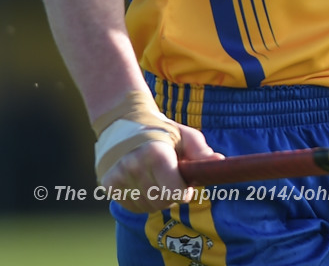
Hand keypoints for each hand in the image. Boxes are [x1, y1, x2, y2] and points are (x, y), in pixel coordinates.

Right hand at [100, 123, 221, 212]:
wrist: (123, 121)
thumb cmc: (160, 130)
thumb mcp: (183, 135)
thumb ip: (201, 152)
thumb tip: (219, 162)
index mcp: (155, 153)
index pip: (174, 192)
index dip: (184, 192)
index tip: (186, 185)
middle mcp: (134, 166)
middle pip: (161, 202)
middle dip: (172, 196)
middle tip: (172, 179)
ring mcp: (119, 177)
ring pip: (147, 207)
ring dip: (157, 200)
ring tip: (157, 178)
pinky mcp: (109, 186)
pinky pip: (133, 207)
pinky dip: (142, 201)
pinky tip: (144, 183)